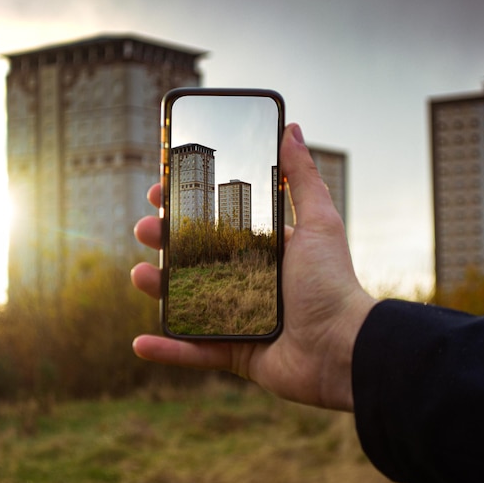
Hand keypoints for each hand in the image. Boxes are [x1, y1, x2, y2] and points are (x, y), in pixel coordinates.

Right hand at [131, 123, 374, 410]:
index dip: (187, 209)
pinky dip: (167, 350)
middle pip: (194, 258)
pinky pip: (195, 352)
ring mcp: (238, 318)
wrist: (343, 347)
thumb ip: (303, 178)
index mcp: (263, 251)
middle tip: (146, 229)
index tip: (161, 191)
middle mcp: (247, 281)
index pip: (215, 224)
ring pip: (187, 301)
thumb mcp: (320, 222)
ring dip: (157, 289)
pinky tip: (140, 342)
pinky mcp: (236, 353)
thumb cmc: (333, 282)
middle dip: (165, 242)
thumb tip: (292, 129)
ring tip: (139, 274)